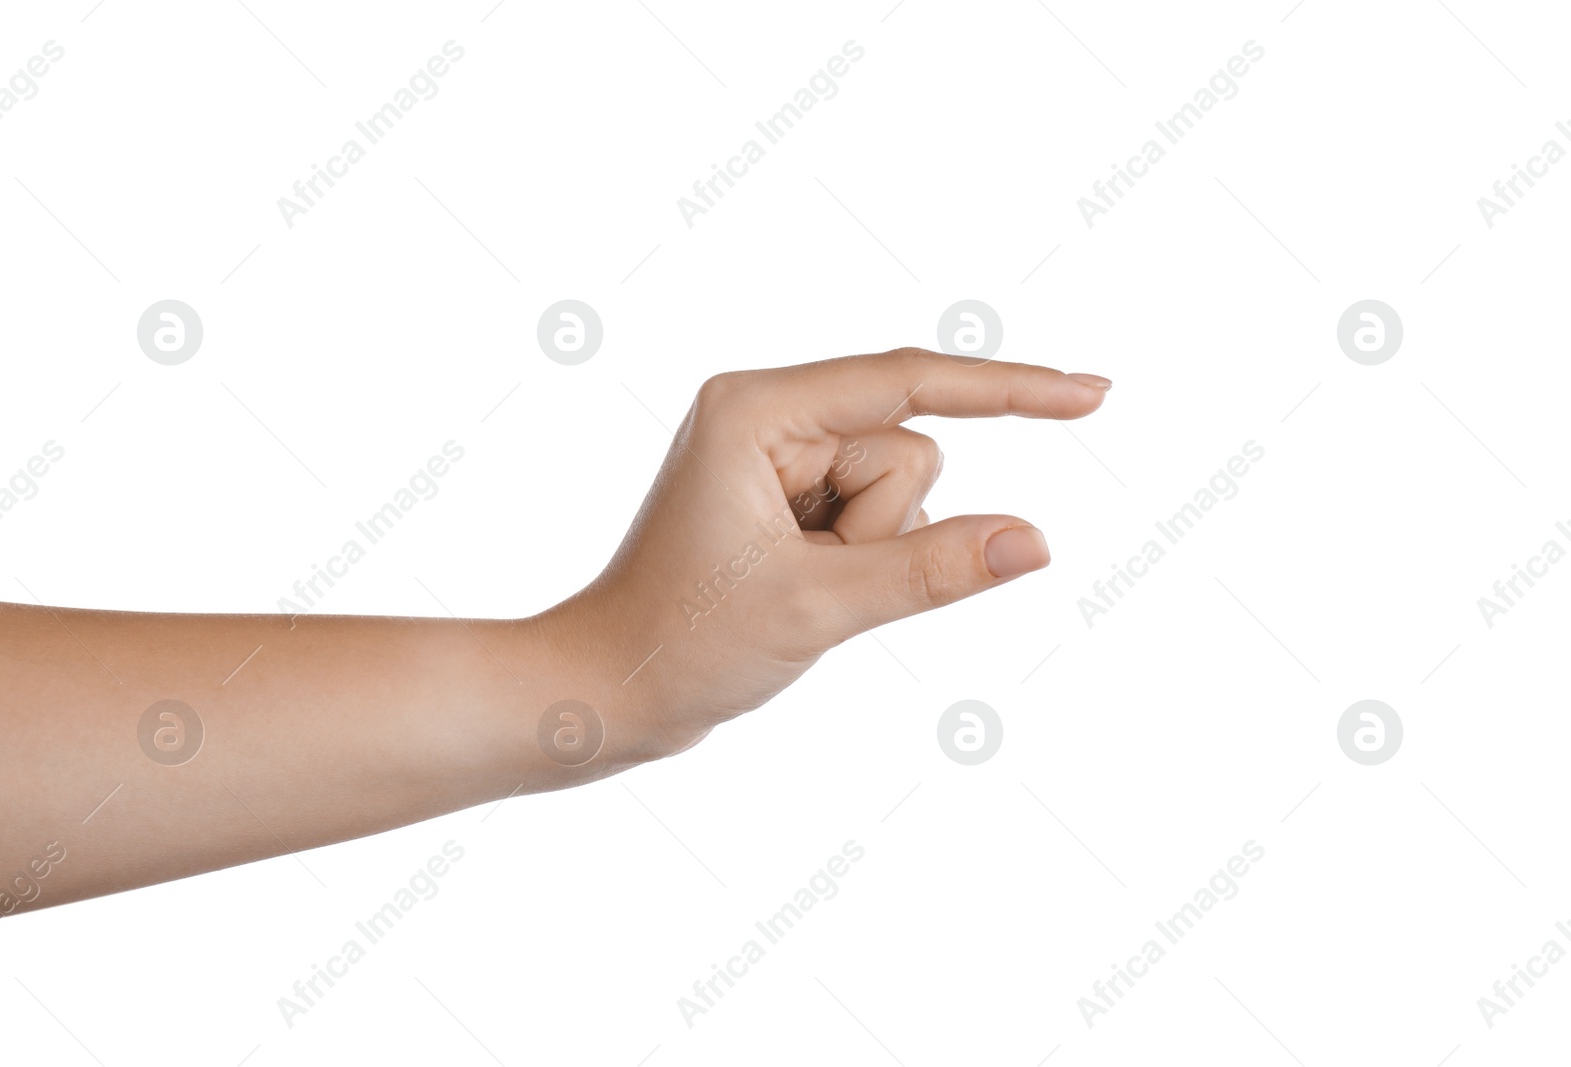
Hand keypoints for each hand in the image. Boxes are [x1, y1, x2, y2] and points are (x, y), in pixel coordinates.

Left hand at [541, 347, 1111, 759]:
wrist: (608, 691)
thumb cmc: (683, 644)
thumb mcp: (818, 607)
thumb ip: (933, 570)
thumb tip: (1036, 541)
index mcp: (757, 409)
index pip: (909, 383)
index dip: (1009, 390)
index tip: (1092, 394)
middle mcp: (767, 413)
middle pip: (908, 450)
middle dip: (882, 530)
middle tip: (802, 579)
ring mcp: (777, 454)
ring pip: (900, 490)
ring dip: (868, 553)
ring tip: (788, 588)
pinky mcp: (785, 495)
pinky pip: (876, 518)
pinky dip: (859, 561)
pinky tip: (789, 588)